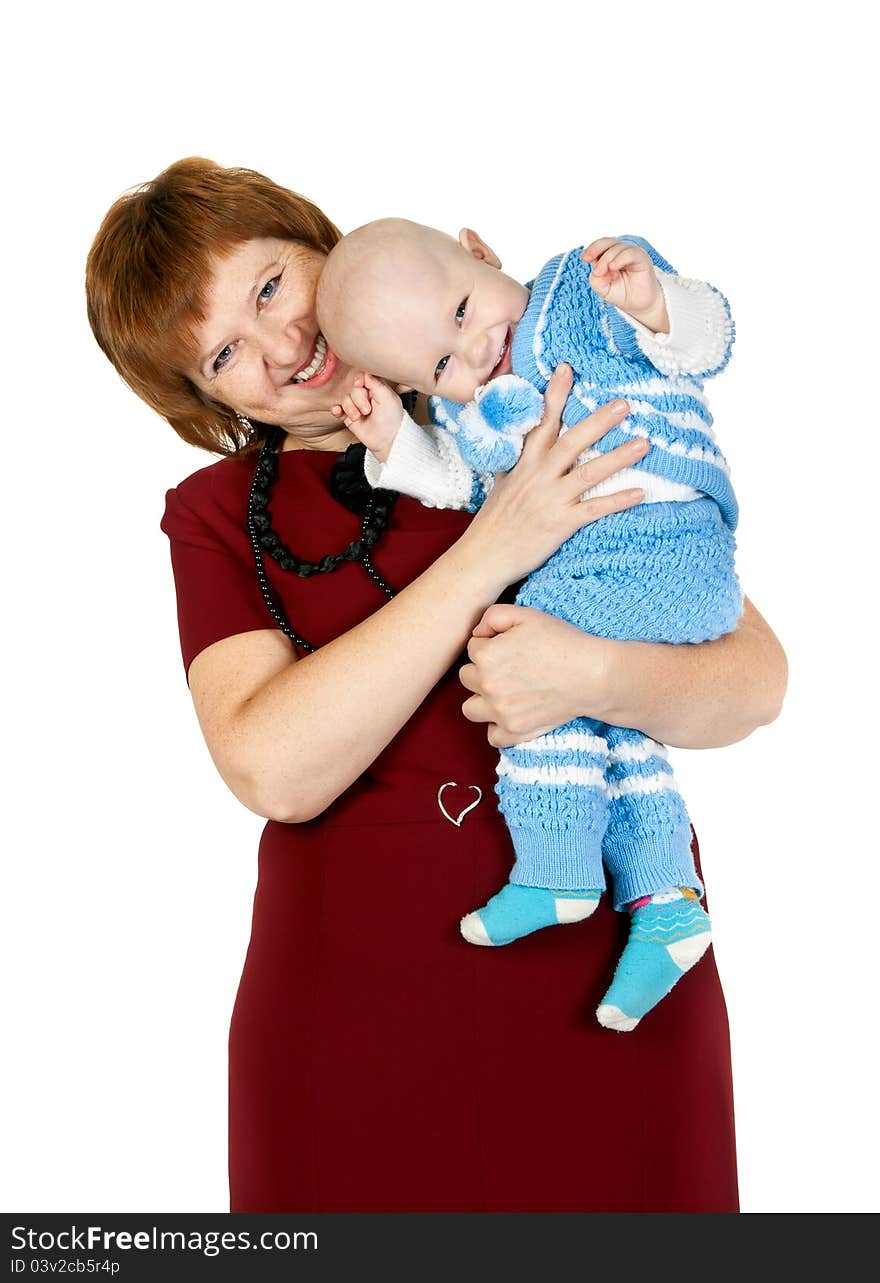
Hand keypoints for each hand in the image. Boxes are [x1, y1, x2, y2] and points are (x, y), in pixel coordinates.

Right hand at [331, 372, 401, 462]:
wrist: (386, 440)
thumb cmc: (391, 420)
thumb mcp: (388, 398)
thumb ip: (376, 383)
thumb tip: (365, 372)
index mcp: (377, 389)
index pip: (364, 377)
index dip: (360, 380)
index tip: (361, 385)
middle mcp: (367, 396)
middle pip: (354, 389)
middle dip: (358, 399)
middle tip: (368, 410)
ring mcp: (357, 406)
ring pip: (346, 399)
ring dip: (351, 408)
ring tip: (359, 417)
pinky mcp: (350, 417)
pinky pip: (338, 409)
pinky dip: (337, 409)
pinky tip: (339, 411)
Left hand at [459, 605, 614, 746]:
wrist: (592, 675)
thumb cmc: (561, 642)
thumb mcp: (527, 614)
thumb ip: (492, 616)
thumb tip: (478, 634)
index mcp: (486, 656)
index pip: (472, 649)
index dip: (491, 644)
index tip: (511, 647)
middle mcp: (488, 685)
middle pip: (467, 678)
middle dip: (482, 671)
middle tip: (508, 668)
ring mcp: (500, 712)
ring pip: (470, 708)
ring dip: (482, 700)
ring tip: (504, 692)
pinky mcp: (515, 731)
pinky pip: (492, 736)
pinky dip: (498, 727)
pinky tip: (511, 714)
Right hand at [461, 363, 647, 592]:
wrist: (483, 556)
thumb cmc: (494, 522)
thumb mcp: (503, 484)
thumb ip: (517, 462)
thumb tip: (520, 444)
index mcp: (525, 463)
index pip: (542, 422)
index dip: (554, 395)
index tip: (567, 369)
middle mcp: (538, 476)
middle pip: (572, 440)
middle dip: (599, 421)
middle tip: (624, 403)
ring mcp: (550, 499)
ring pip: (588, 472)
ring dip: (618, 456)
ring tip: (645, 443)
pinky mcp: (560, 523)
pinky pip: (593, 509)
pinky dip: (617, 500)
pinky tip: (640, 492)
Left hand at [582, 238, 667, 330]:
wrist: (637, 304)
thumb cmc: (621, 293)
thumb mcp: (602, 289)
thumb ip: (595, 279)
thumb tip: (598, 270)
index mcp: (608, 256)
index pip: (598, 246)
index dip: (591, 249)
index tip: (585, 259)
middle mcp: (620, 252)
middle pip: (607, 242)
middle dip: (596, 250)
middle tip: (595, 269)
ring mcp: (631, 254)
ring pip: (617, 247)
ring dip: (607, 260)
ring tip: (607, 274)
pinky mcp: (641, 258)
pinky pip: (630, 253)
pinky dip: (619, 259)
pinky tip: (613, 268)